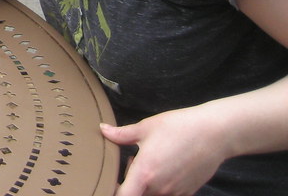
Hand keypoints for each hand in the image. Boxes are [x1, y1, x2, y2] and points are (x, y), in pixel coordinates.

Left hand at [102, 106, 226, 195]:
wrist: (214, 133)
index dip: (114, 191)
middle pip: (136, 195)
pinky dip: (161, 186)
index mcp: (145, 173)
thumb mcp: (146, 127)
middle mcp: (159, 188)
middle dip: (129, 183)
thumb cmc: (179, 127)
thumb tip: (103, 129)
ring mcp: (174, 192)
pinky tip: (165, 167)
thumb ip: (121, 134)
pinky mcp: (187, 193)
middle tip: (131, 161)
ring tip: (149, 164)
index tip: (112, 182)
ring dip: (145, 185)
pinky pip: (167, 195)